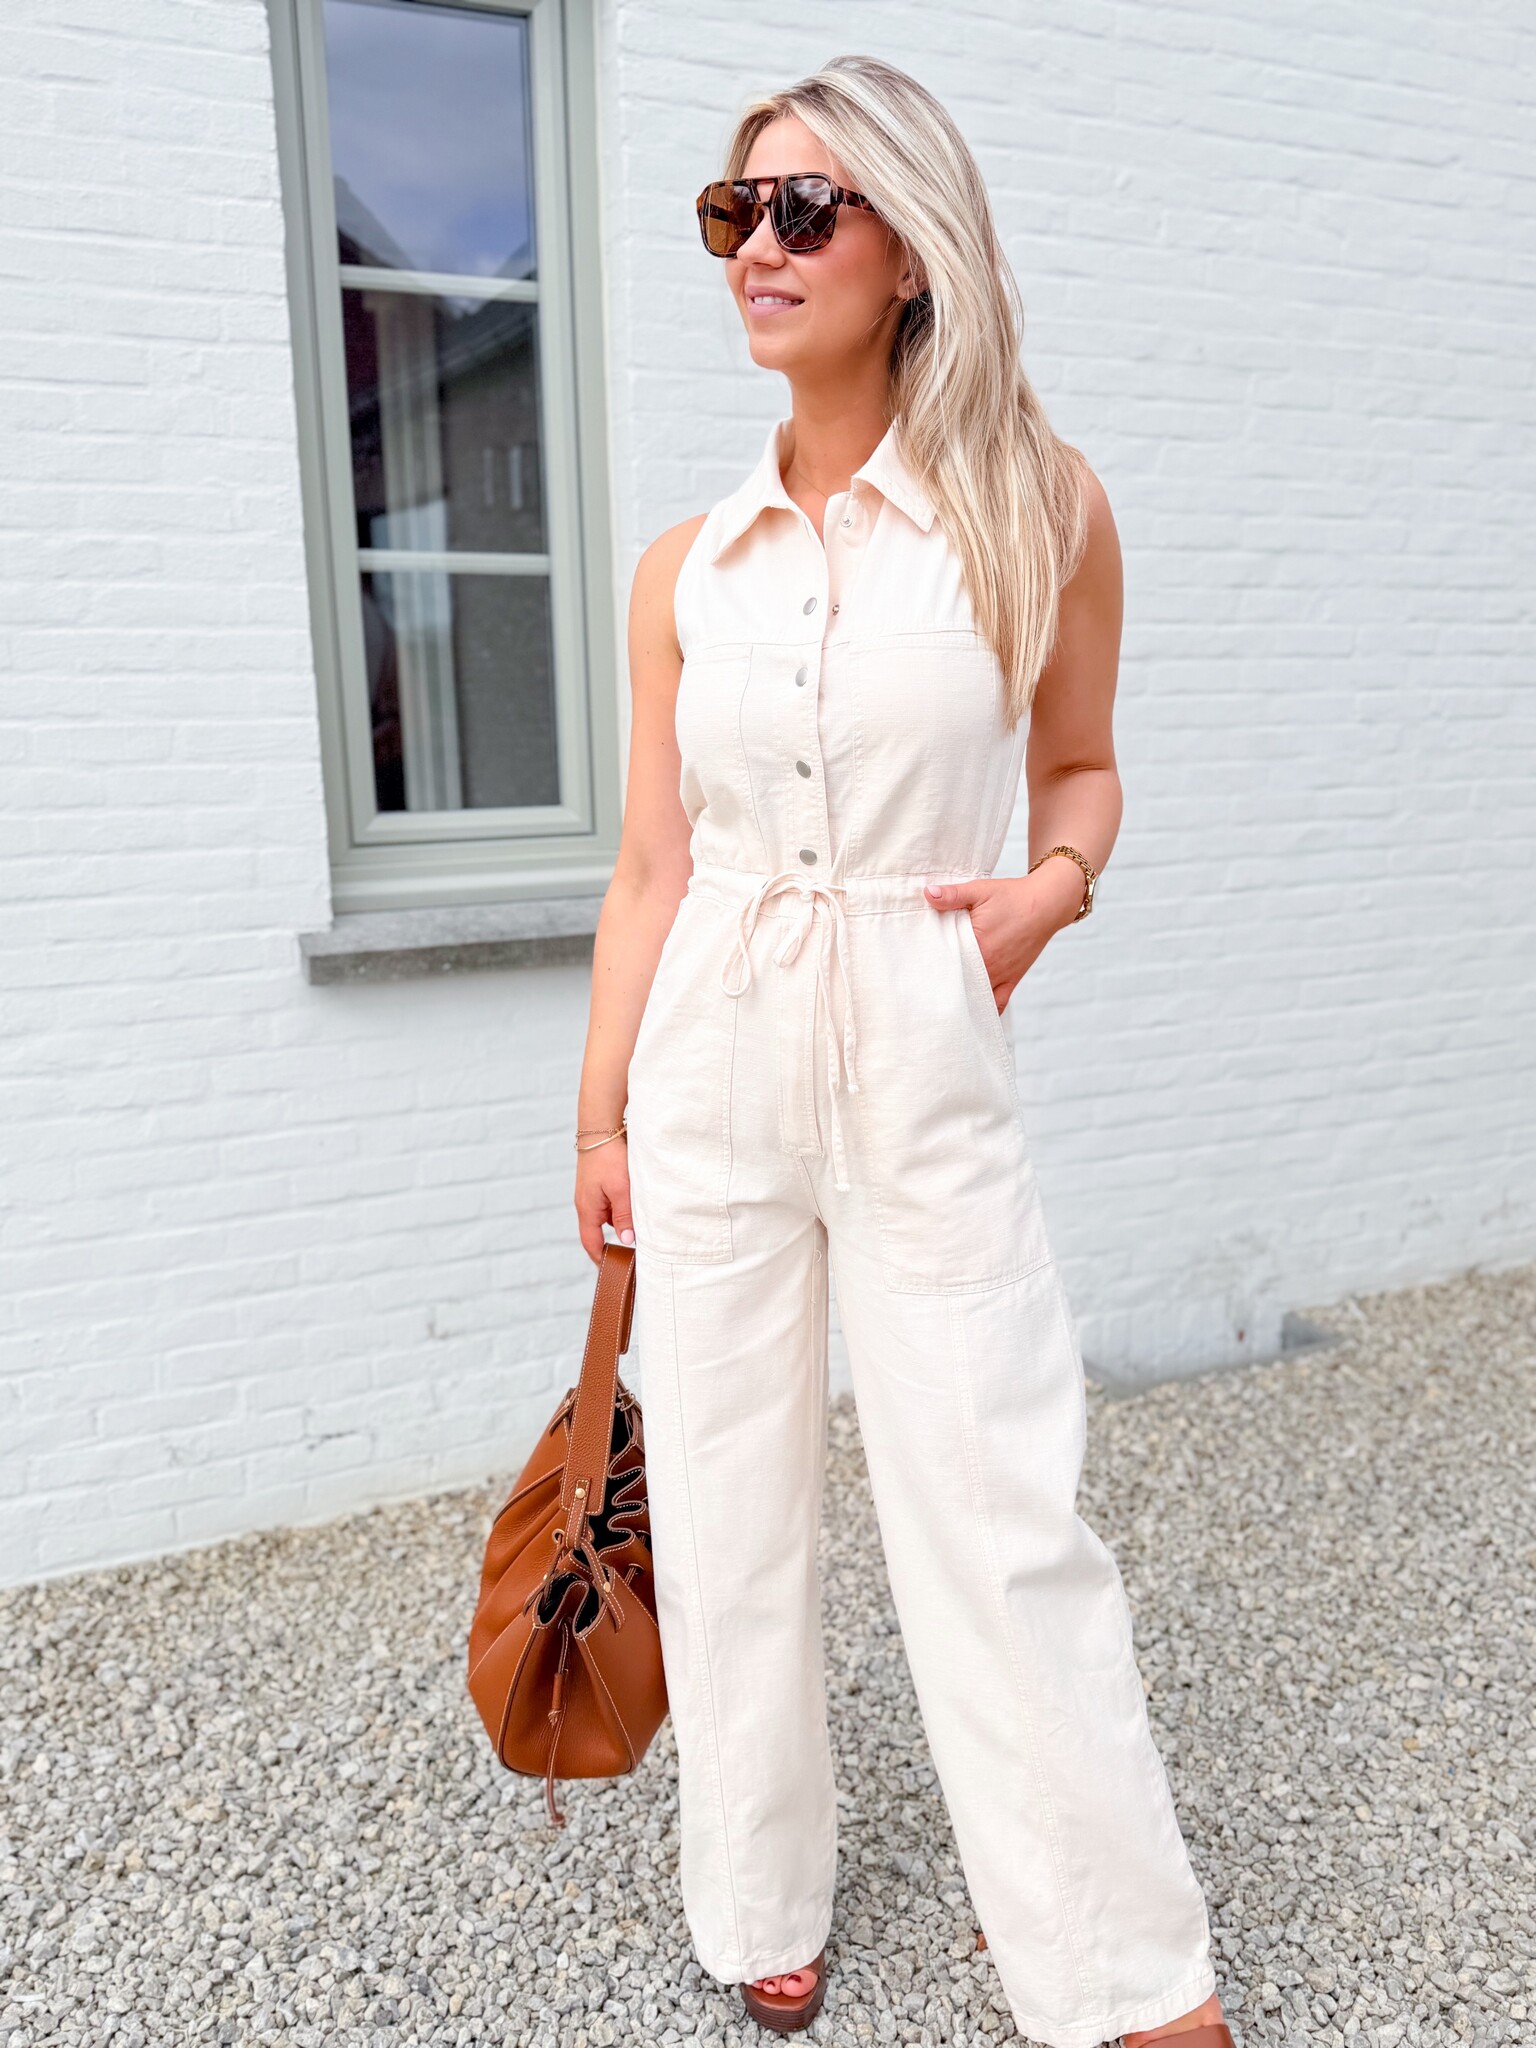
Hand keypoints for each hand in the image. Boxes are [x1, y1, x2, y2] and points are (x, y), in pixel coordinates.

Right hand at [574, 1124, 635, 1264]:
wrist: (601, 1126)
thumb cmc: (609, 1157)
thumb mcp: (621, 1190)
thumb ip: (625, 1217)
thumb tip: (628, 1241)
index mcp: (587, 1210)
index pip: (592, 1245)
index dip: (603, 1260)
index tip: (617, 1273)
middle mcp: (587, 1204)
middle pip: (600, 1232)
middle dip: (616, 1244)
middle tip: (636, 1256)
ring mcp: (592, 1193)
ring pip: (608, 1216)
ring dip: (623, 1223)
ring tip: (644, 1230)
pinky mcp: (599, 1183)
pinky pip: (611, 1202)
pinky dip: (623, 1208)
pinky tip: (639, 1205)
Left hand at [923, 864, 1084, 1012]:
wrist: (1046, 904)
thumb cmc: (1013, 897)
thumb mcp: (979, 890)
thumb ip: (952, 895)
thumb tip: (927, 894)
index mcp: (977, 946)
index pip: (945, 963)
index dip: (929, 967)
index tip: (916, 969)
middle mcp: (988, 966)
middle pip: (957, 984)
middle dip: (941, 985)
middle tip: (922, 988)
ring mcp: (1001, 976)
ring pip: (975, 997)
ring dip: (960, 999)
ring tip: (941, 1002)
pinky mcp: (1012, 980)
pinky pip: (997, 1004)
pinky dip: (984, 1010)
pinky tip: (970, 1015)